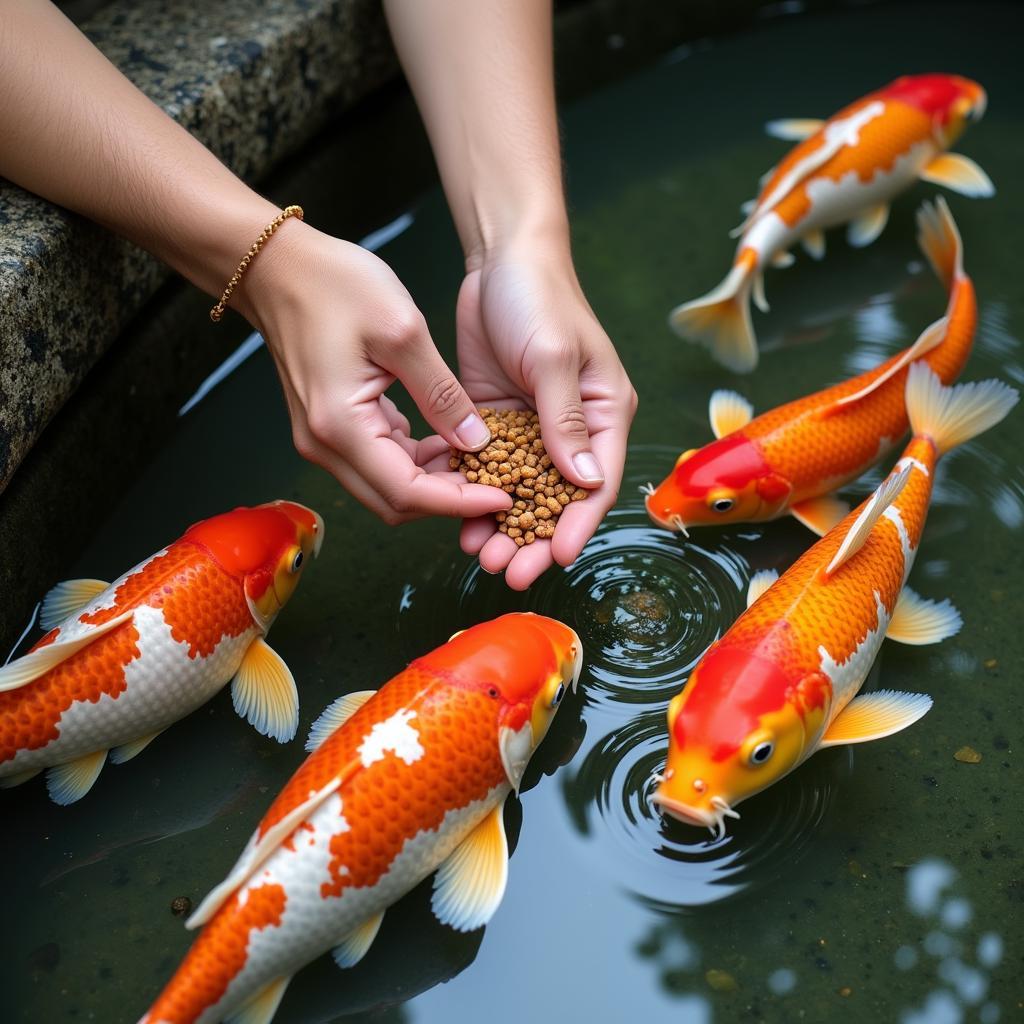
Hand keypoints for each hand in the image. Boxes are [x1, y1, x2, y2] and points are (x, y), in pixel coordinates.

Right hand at [237, 220, 511, 525]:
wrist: (277, 266)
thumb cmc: (334, 285)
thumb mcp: (403, 331)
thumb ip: (442, 393)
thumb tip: (476, 441)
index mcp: (342, 426)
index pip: (406, 492)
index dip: (459, 501)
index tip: (503, 499)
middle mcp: (326, 445)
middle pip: (394, 502)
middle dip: (448, 499)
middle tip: (498, 482)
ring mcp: (323, 439)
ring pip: (386, 486)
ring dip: (433, 482)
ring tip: (479, 462)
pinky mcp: (329, 427)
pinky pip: (378, 461)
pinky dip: (414, 461)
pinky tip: (446, 441)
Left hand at [455, 241, 636, 588]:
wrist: (500, 259)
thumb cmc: (541, 298)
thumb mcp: (554, 357)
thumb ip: (565, 419)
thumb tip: (585, 483)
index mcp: (604, 416)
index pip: (596, 484)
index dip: (577, 524)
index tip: (556, 558)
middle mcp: (570, 430)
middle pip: (555, 499)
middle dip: (534, 538)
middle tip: (510, 573)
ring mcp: (530, 429)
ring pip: (518, 491)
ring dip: (500, 524)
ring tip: (479, 556)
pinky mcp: (494, 421)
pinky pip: (484, 467)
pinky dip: (472, 492)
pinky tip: (455, 520)